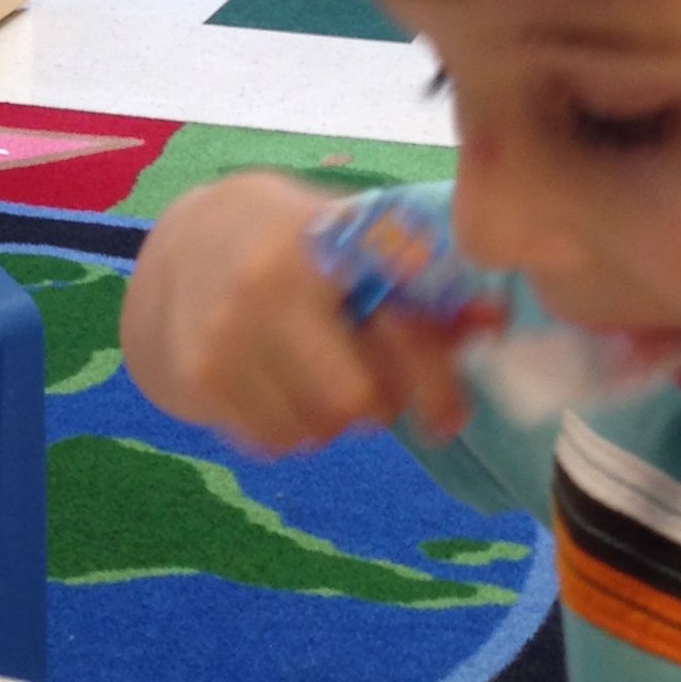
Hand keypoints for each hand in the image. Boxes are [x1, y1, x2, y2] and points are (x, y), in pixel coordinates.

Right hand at [122, 175, 472, 453]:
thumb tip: (494, 324)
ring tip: (321, 379)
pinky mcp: (195, 377)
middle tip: (374, 387)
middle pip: (357, 402)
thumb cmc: (298, 241)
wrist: (186, 242)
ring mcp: (224, 336)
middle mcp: (268, 286)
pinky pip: (270, 442)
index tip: (450, 413)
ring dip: (331, 422)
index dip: (435, 376)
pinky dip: (289, 429)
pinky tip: (280, 387)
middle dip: (379, 405)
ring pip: (313, 432)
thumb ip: (424, 280)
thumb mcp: (358, 239)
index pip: (401, 327)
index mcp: (325, 241)